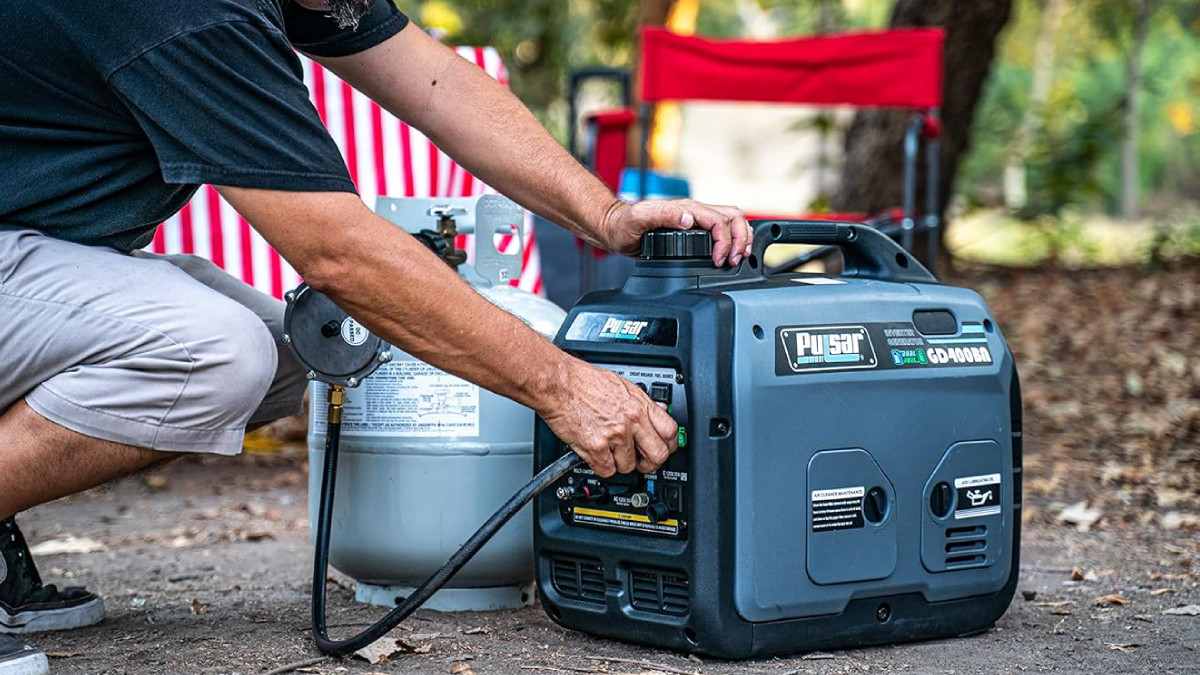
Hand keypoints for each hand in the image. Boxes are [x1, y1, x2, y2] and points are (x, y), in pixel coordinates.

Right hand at [539, 359, 678, 476]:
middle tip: (640, 461)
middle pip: (658, 455)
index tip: (663, 449)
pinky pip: (606, 470)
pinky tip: (595, 453)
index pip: (670, 432)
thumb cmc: (582, 381)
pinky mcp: (596, 447)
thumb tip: (656, 412)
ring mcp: (615, 435)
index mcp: (640, 405)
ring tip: (608, 451)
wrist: (558, 383)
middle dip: (649, 463)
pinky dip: (600, 466)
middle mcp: (631, 420)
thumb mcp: (622, 385)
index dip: (669, 445)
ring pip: (629, 466)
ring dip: (619, 463)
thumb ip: (640, 402)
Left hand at [599, 199, 752, 265]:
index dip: (725, 241)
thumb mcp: (640, 219)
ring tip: (737, 257)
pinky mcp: (693, 229)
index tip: (719, 260)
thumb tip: (689, 219)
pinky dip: (732, 239)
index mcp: (686, 208)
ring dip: (740, 238)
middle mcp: (694, 212)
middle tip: (735, 259)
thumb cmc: (624, 225)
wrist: (615, 229)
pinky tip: (728, 253)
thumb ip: (664, 216)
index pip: (719, 221)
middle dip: (740, 238)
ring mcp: (695, 219)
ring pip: (731, 220)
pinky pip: (721, 229)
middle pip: (733, 216)